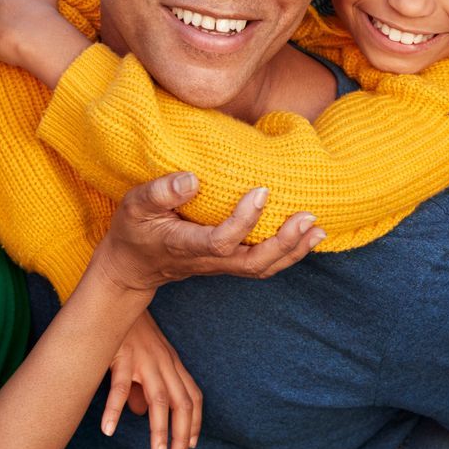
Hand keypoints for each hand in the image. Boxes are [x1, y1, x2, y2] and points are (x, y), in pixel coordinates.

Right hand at [94, 173, 324, 293]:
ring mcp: (221, 266)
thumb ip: (159, 192)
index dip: (244, 220)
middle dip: (284, 243)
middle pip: (253, 262)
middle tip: (308, 217)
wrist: (132, 267)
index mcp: (185, 245)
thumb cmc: (133, 231)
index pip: (220, 241)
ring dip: (293, 251)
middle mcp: (208, 260)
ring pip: (262, 268)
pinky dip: (290, 253)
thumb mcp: (133, 206)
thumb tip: (192, 179)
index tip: (262, 191)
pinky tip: (309, 236)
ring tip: (317, 228)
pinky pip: (263, 265)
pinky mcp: (229, 263)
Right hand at [103, 310, 203, 448]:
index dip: (194, 422)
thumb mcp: (144, 360)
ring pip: (159, 400)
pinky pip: (119, 387)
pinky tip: (108, 430)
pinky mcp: (123, 357)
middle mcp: (164, 364)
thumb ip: (144, 388)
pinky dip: (113, 409)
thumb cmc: (129, 332)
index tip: (189, 446)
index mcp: (172, 365)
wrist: (116, 298)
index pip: (192, 397)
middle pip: (182, 404)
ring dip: (160, 430)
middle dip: (182, 435)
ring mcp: (145, 361)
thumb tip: (143, 414)